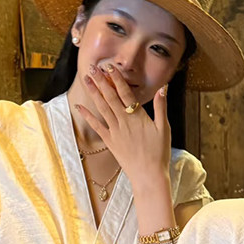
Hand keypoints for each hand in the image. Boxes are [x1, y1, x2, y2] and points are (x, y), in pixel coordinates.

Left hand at [76, 63, 170, 188]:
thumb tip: (163, 88)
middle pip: (110, 97)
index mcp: (137, 116)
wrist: (148, 175)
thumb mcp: (164, 128)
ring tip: (86, 79)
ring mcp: (114, 131)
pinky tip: (79, 105)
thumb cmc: (159, 153)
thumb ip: (161, 107)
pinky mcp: (109, 141)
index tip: (109, 67)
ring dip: (93, 92)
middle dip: (101, 81)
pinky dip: (87, 115)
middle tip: (92, 68)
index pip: (125, 93)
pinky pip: (96, 125)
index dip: (116, 79)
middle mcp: (123, 122)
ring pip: (102, 108)